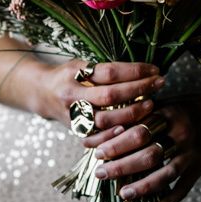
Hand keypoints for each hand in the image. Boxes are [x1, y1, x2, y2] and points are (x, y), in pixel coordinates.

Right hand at [36, 59, 165, 131]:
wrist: (41, 93)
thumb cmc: (67, 75)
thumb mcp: (80, 63)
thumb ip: (104, 69)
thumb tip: (140, 70)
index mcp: (73, 74)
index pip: (109, 72)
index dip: (134, 71)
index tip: (154, 69)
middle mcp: (72, 96)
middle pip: (110, 96)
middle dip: (138, 90)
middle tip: (158, 84)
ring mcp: (73, 116)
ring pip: (106, 119)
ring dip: (132, 113)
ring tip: (151, 104)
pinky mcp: (76, 131)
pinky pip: (98, 138)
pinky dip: (116, 134)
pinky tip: (132, 127)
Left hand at [81, 92, 200, 201]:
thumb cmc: (187, 106)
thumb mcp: (165, 101)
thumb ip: (140, 112)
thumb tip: (105, 124)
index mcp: (168, 113)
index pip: (137, 129)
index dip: (115, 141)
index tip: (95, 150)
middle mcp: (180, 132)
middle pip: (148, 152)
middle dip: (122, 164)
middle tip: (100, 172)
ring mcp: (191, 152)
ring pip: (165, 173)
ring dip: (142, 186)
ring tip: (122, 194)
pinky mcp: (199, 167)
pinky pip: (183, 188)